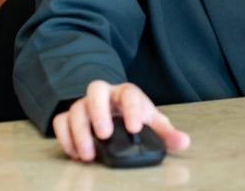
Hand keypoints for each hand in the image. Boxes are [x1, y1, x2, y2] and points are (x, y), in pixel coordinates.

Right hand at [52, 80, 190, 161]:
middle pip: (95, 90)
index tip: (136, 128)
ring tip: (88, 155)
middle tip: (105, 135)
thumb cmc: (133, 116)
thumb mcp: (151, 122)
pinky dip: (65, 138)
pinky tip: (76, 154)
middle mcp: (104, 95)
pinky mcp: (69, 117)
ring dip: (80, 132)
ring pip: (75, 109)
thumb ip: (166, 132)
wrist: (113, 113)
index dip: (132, 109)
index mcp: (126, 93)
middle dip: (99, 112)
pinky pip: (61, 122)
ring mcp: (84, 104)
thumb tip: (184, 142)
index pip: (129, 93)